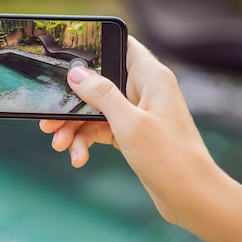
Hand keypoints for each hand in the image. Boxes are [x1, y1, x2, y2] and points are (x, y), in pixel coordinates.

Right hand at [40, 36, 214, 222]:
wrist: (192, 197)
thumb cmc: (170, 157)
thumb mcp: (129, 123)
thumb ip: (101, 95)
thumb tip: (76, 73)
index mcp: (151, 77)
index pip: (122, 44)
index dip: (96, 45)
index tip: (66, 54)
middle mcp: (144, 90)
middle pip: (99, 83)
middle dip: (72, 101)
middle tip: (49, 119)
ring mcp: (137, 112)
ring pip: (95, 109)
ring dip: (74, 127)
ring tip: (59, 144)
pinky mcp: (132, 133)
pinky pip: (101, 129)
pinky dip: (86, 141)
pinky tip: (78, 158)